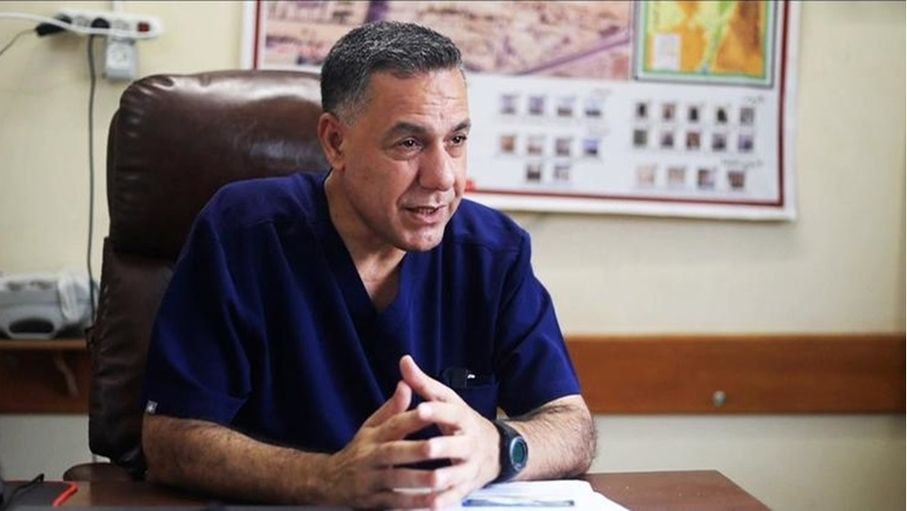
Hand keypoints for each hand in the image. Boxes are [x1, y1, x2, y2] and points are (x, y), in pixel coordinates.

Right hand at [318, 381, 445, 507]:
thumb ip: (392, 409)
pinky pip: (393, 503)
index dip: (411, 417)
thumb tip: (407, 384)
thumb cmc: (358, 451)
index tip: (432, 411)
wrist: (328, 481)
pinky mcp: (372, 501)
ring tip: (439, 479)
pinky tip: (431, 503)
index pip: (393, 423)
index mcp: (373, 436)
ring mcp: (370, 481)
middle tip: (437, 447)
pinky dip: (412, 505)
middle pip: (393, 452)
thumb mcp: (371, 427)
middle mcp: (370, 457)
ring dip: (417, 481)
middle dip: (415, 450)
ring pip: (395, 480)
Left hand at [399, 355, 501, 507]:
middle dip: (442, 447)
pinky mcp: (467, 486)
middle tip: (426, 448)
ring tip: (425, 482)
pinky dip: (442, 502)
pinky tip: (428, 506)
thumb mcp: (446, 400)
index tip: (419, 409)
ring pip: (457, 473)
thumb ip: (422, 383)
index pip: (450, 412)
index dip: (435, 411)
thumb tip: (403, 360)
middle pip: (456, 445)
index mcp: (462, 418)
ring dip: (442, 479)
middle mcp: (469, 442)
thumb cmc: (460, 421)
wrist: (496, 450)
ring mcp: (470, 466)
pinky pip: (455, 496)